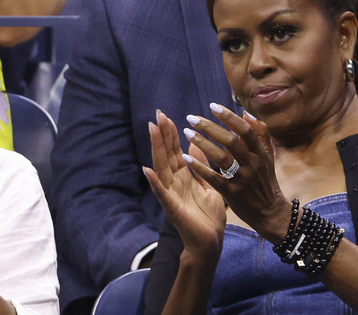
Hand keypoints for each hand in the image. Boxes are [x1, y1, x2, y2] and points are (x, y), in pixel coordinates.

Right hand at [144, 110, 225, 258]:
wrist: (210, 243)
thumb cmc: (209, 217)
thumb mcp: (209, 185)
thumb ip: (201, 166)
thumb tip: (196, 144)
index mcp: (184, 177)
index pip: (175, 151)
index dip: (171, 134)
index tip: (165, 116)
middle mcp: (174, 183)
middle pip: (166, 154)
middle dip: (162, 135)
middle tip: (157, 115)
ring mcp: (171, 194)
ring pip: (162, 167)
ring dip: (156, 149)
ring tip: (151, 130)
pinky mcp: (172, 208)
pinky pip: (162, 193)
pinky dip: (154, 182)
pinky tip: (147, 170)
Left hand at [182, 104, 291, 242]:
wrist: (270, 212)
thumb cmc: (265, 180)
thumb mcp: (267, 156)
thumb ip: (260, 134)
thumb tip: (246, 114)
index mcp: (260, 152)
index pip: (245, 129)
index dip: (229, 116)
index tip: (212, 106)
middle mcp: (252, 163)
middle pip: (230, 141)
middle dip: (209, 127)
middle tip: (191, 117)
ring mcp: (242, 178)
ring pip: (221, 157)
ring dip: (202, 143)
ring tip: (187, 133)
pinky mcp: (232, 192)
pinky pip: (213, 177)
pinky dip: (199, 167)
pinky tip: (185, 158)